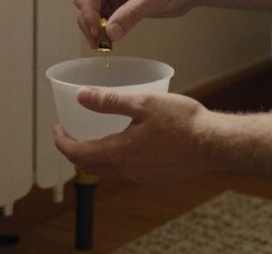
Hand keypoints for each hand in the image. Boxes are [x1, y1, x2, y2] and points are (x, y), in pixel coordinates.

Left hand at [52, 88, 217, 182]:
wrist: (214, 144)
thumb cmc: (182, 121)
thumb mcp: (143, 103)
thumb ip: (109, 101)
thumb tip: (80, 96)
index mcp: (120, 153)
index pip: (78, 154)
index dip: (61, 142)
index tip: (57, 128)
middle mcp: (127, 170)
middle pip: (89, 166)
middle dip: (74, 150)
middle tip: (69, 131)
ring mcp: (141, 176)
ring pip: (107, 170)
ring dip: (93, 156)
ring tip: (93, 135)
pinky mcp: (154, 176)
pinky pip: (124, 171)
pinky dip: (113, 159)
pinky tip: (122, 143)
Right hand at [73, 0, 202, 43]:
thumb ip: (129, 15)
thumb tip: (109, 33)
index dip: (89, 12)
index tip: (96, 32)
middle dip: (89, 20)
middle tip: (98, 41)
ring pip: (92, 9)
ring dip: (95, 26)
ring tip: (104, 44)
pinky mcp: (119, 0)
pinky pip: (103, 15)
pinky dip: (104, 28)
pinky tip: (109, 39)